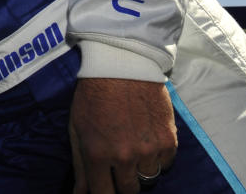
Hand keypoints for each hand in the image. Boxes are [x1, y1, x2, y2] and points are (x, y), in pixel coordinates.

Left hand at [69, 78, 176, 192]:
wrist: (122, 65)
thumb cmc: (93, 95)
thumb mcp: (77, 129)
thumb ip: (80, 166)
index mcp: (97, 155)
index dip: (104, 193)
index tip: (106, 187)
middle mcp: (125, 157)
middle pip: (129, 191)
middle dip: (122, 182)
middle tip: (118, 165)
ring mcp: (149, 150)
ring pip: (148, 179)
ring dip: (140, 169)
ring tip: (132, 147)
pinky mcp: (169, 140)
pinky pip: (165, 164)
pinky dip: (157, 157)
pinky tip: (147, 139)